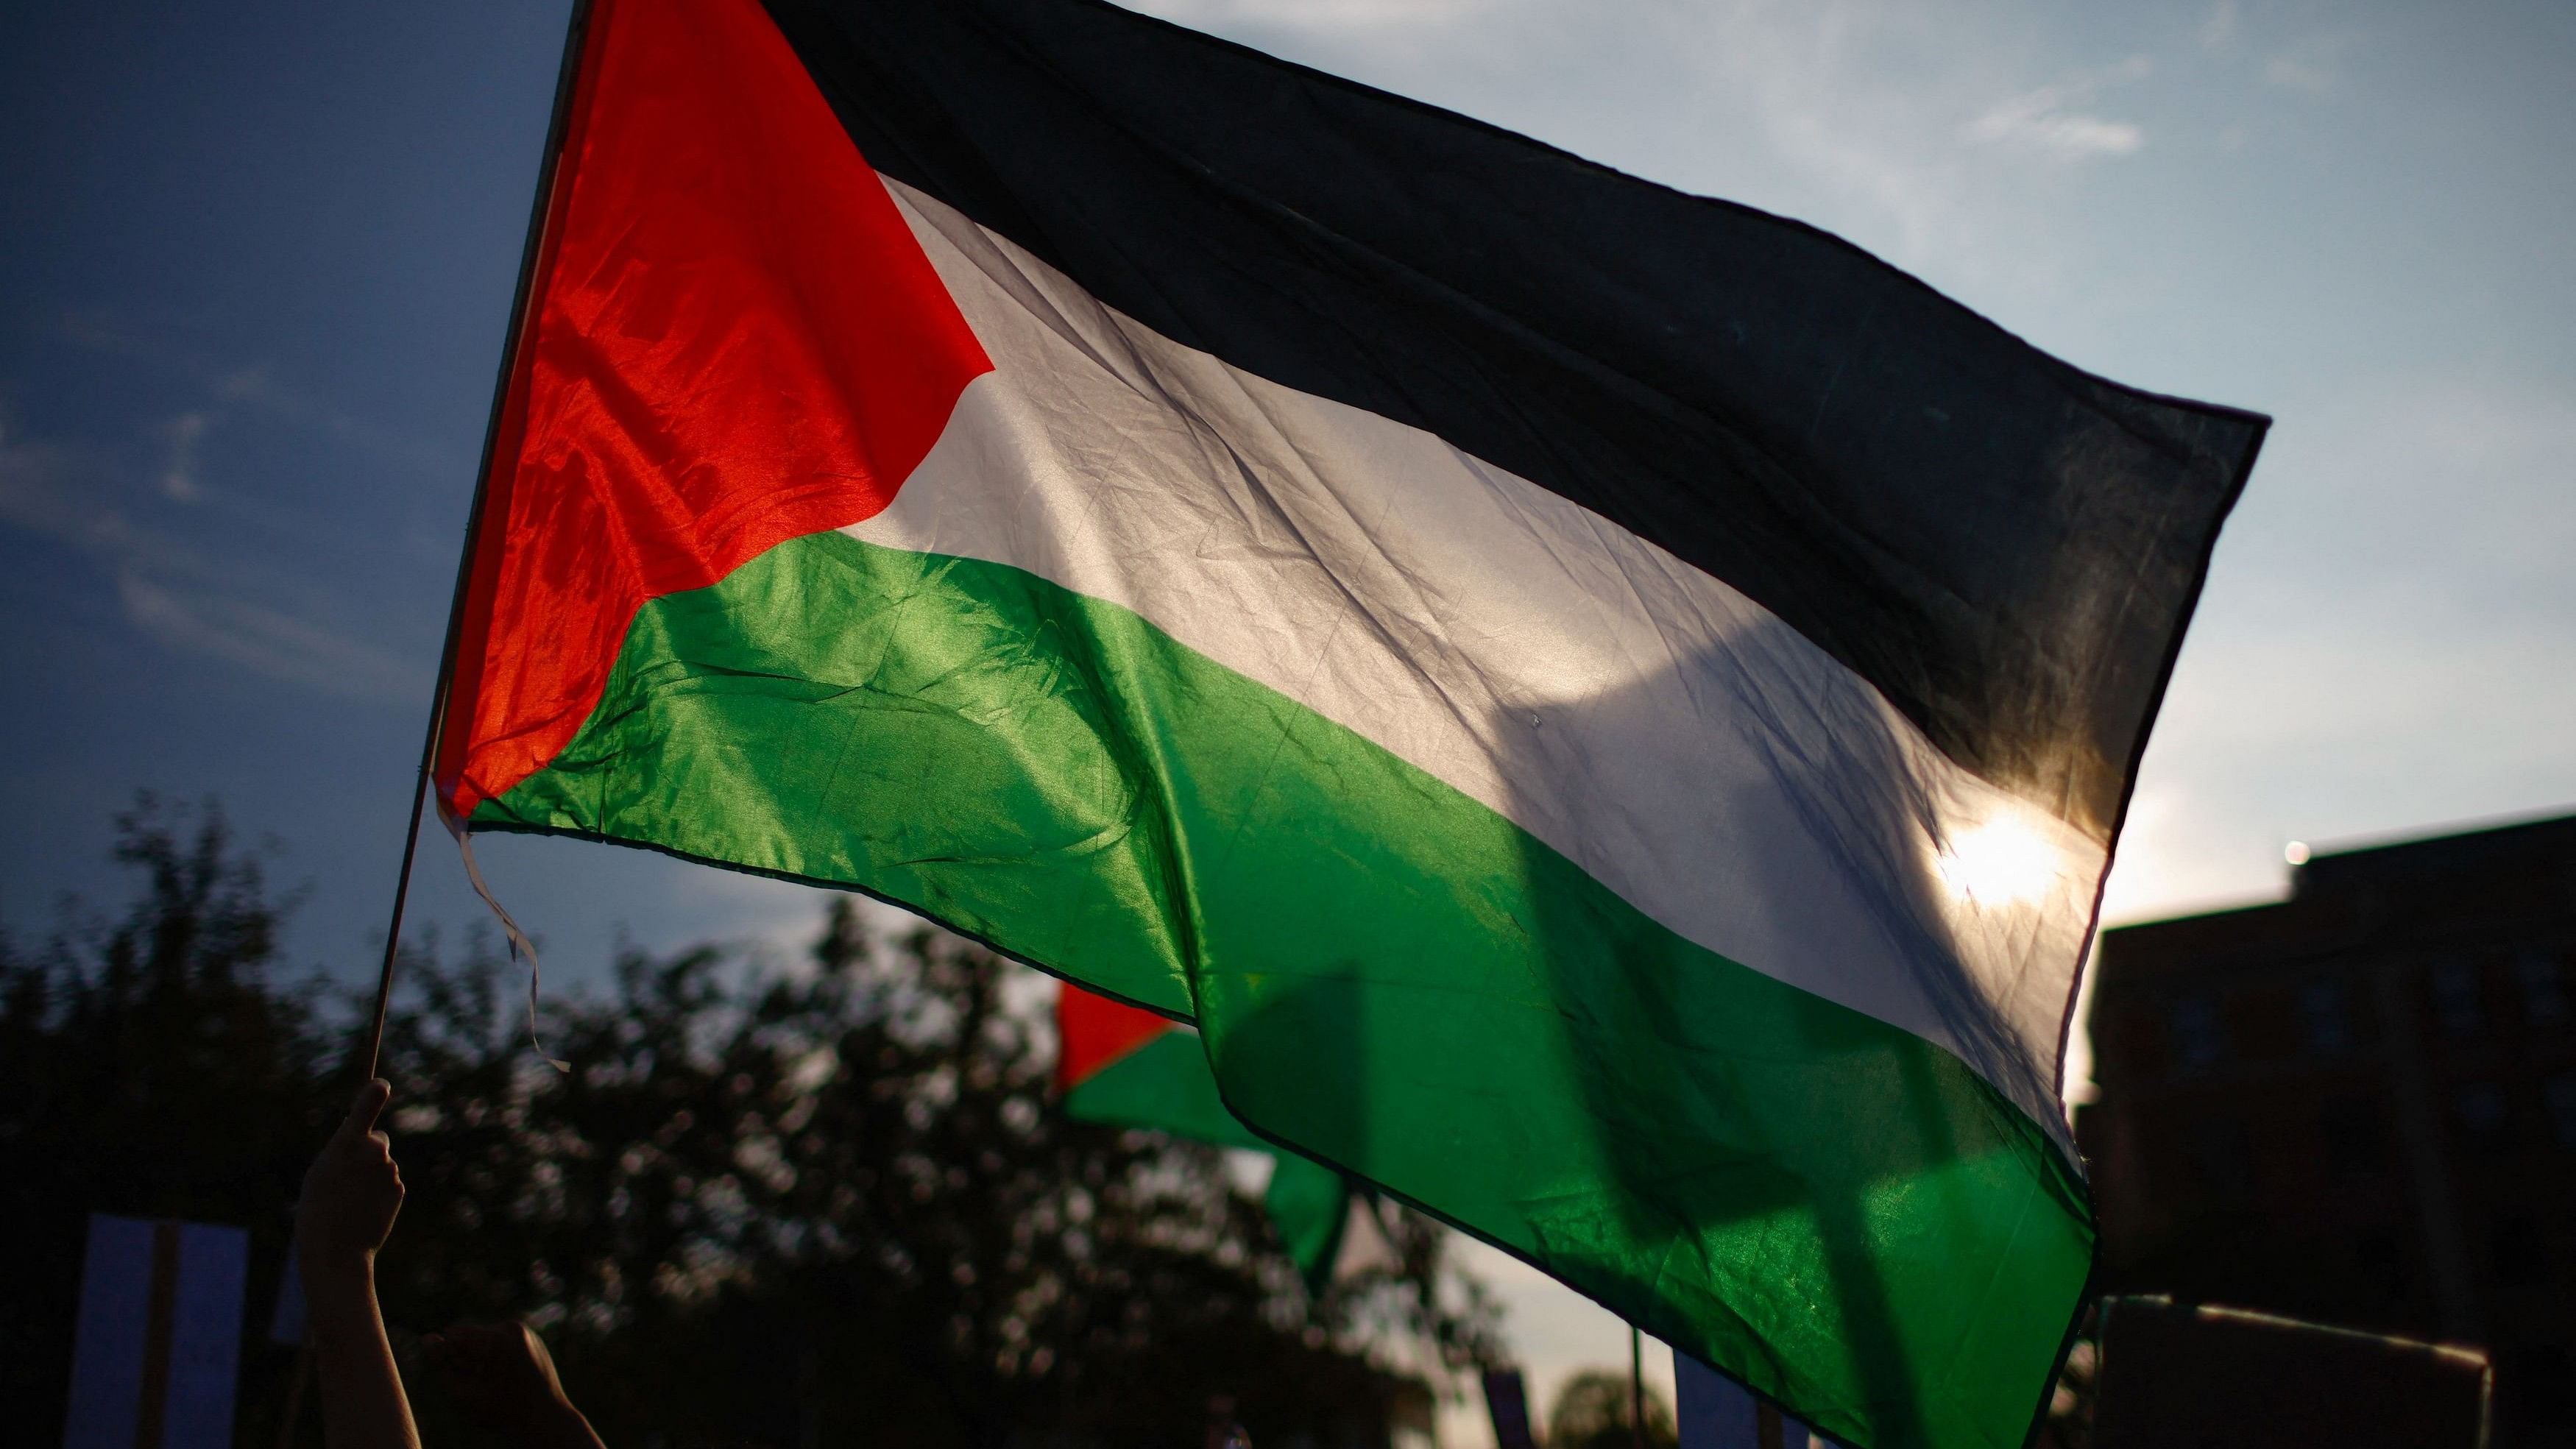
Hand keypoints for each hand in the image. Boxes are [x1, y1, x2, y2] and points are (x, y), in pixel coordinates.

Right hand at [296, 1079, 403, 1282]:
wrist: (336, 1250)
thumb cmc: (317, 1209)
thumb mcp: (321, 1172)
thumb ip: (343, 1150)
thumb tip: (367, 1140)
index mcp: (347, 1145)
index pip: (365, 1108)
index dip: (373, 1094)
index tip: (381, 1085)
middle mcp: (374, 1153)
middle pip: (377, 1140)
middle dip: (368, 1150)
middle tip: (347, 1176)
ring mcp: (390, 1171)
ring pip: (382, 1164)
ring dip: (371, 1175)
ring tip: (350, 1199)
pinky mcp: (399, 1188)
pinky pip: (389, 1182)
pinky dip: (379, 1191)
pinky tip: (364, 1208)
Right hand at [421, 1323, 603, 1448]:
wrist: (545, 1418)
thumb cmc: (501, 1412)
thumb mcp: (463, 1394)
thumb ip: (441, 1365)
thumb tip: (427, 1338)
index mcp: (497, 1340)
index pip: (453, 1334)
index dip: (453, 1358)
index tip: (471, 1377)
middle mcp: (513, 1328)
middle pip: (469, 1334)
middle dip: (468, 1356)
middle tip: (486, 1382)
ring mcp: (524, 1330)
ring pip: (483, 1337)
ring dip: (482, 1357)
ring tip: (498, 1381)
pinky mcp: (529, 1336)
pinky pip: (499, 1339)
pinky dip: (496, 1355)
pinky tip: (508, 1375)